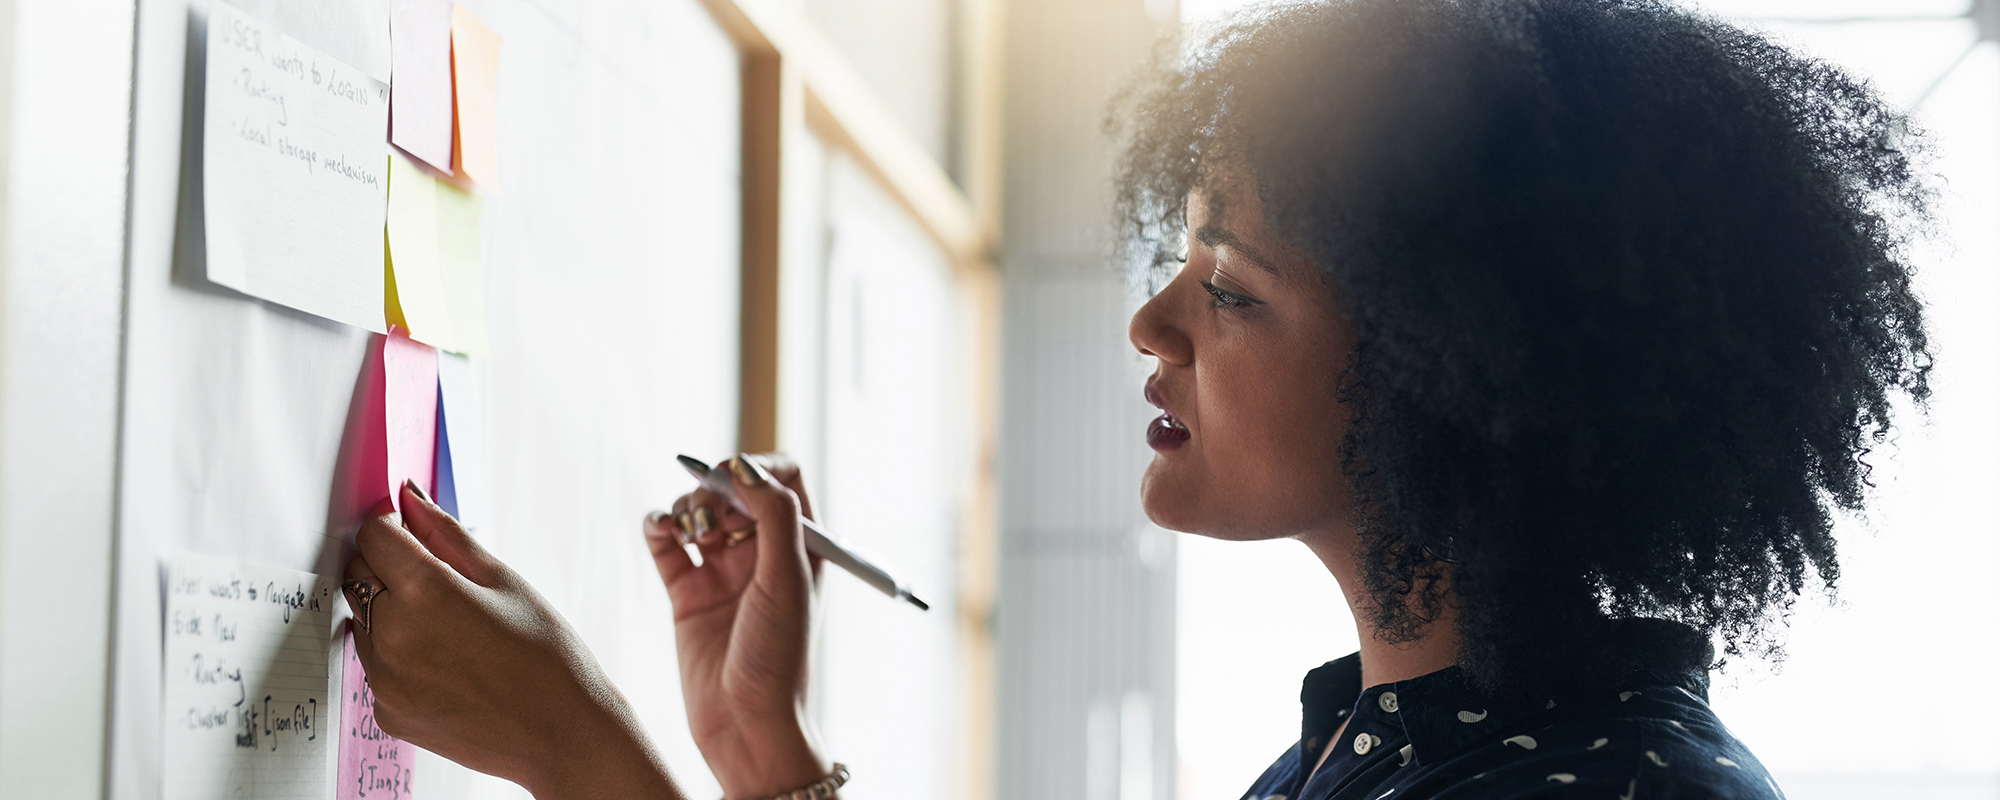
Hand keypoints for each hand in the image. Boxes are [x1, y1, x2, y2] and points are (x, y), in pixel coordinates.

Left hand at [345, 481, 683, 799]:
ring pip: (364, 621)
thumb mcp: (504, 581)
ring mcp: (384, 679)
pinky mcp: (386, 712)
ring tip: (450, 630)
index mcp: (425, 593)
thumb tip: (410, 497)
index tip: (412, 533)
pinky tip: (447, 664)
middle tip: (440, 583)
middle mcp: (392, 636)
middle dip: (389, 567)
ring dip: (391, 613)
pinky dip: (399, 656)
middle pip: (360, 575)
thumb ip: (447, 535)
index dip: (394, 527)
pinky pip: (376, 666)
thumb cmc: (546, 656)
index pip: (373, 535)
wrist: (562, 733)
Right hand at [643, 454, 831, 797]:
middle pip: (733, 490)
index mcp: (800, 545)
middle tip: (707, 514)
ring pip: (697, 512)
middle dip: (714, 487)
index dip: (754, 468)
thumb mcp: (788, 580)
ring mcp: (722, 572)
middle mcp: (762, 554)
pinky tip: (660, 529)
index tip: (730, 479)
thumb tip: (745, 465)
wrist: (746, 724)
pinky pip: (666, 544)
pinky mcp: (686, 593)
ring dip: (685, 506)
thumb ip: (773, 516)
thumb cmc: (779, 657)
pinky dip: (658, 526)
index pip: (781, 478)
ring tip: (687, 530)